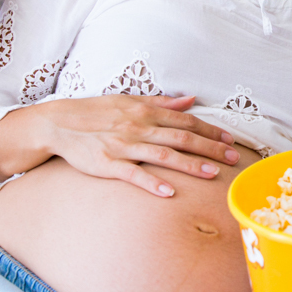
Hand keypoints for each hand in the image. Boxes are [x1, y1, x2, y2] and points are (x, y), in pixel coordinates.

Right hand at [41, 94, 240, 197]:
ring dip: (190, 165)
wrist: (58, 123)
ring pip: (164, 154)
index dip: (209, 130)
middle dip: (210, 148)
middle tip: (232, 159)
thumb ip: (162, 102)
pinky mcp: (108, 163)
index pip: (185, 120)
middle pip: (182, 137)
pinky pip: (133, 175)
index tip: (229, 140)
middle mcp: (139, 126)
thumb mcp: (129, 100)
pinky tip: (169, 192)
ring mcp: (124, 145)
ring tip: (212, 175)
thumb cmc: (96, 112)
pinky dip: (152, 183)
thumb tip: (191, 99)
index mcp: (145, 110)